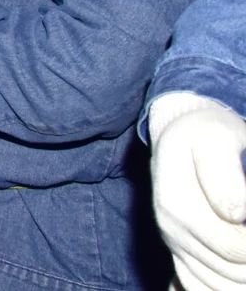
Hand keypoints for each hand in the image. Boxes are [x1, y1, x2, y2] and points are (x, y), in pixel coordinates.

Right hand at [149, 92, 245, 289]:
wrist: (179, 135)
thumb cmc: (205, 134)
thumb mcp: (216, 138)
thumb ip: (224, 176)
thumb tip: (236, 215)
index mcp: (176, 199)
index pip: (233, 244)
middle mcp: (170, 224)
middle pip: (230, 266)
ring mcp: (172, 239)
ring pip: (218, 282)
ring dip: (244, 278)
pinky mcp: (176, 250)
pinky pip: (196, 286)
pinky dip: (222, 288)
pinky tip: (239, 278)